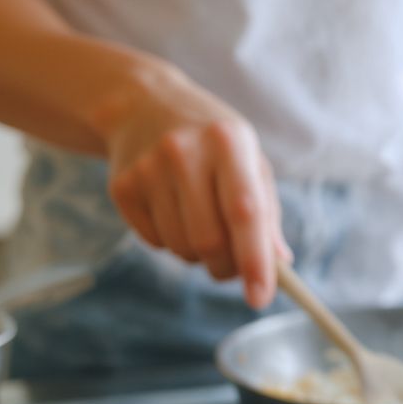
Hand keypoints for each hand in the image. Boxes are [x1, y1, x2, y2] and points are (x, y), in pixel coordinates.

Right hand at [94, 63, 288, 308]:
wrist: (143, 105)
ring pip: (181, 249)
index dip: (254, 260)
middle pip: (209, 241)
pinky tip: (173, 210)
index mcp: (228, 141)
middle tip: (233, 265)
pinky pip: (155, 243)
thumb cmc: (213, 143)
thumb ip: (267, 213)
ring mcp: (147, 168)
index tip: (260, 298)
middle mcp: (184, 151)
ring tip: (201, 223)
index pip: (245, 212)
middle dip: (226, 267)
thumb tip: (280, 264)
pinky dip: (172, 242)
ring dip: (199, 255)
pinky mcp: (122, 187)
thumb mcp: (249, 161)